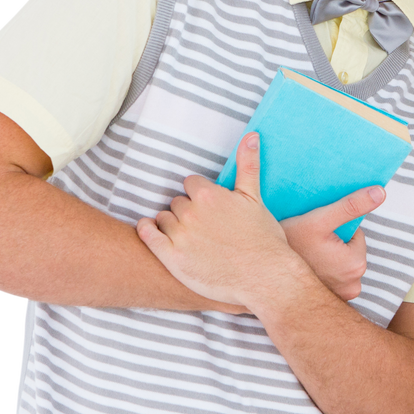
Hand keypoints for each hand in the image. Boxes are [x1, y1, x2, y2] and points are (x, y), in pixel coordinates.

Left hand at [136, 132, 295, 306]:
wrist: (266, 278)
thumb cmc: (264, 239)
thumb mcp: (256, 198)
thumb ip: (249, 165)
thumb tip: (252, 135)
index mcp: (209, 195)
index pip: (190, 185)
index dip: (200, 197)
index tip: (210, 210)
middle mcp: (191, 213)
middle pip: (176, 203)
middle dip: (187, 213)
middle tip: (204, 228)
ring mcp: (180, 236)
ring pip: (163, 219)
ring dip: (172, 226)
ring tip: (192, 239)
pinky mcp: (172, 258)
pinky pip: (148, 236)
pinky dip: (147, 231)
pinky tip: (152, 232)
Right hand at [280, 186, 385, 300]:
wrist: (262, 273)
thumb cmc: (289, 245)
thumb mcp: (320, 219)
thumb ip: (351, 205)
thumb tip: (380, 192)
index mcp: (356, 264)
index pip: (355, 235)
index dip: (336, 229)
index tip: (318, 235)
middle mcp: (353, 286)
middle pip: (349, 251)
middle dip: (333, 245)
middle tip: (310, 246)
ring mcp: (342, 297)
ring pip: (340, 264)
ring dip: (327, 259)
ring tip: (307, 258)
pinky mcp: (330, 302)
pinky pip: (332, 279)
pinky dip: (323, 273)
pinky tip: (307, 270)